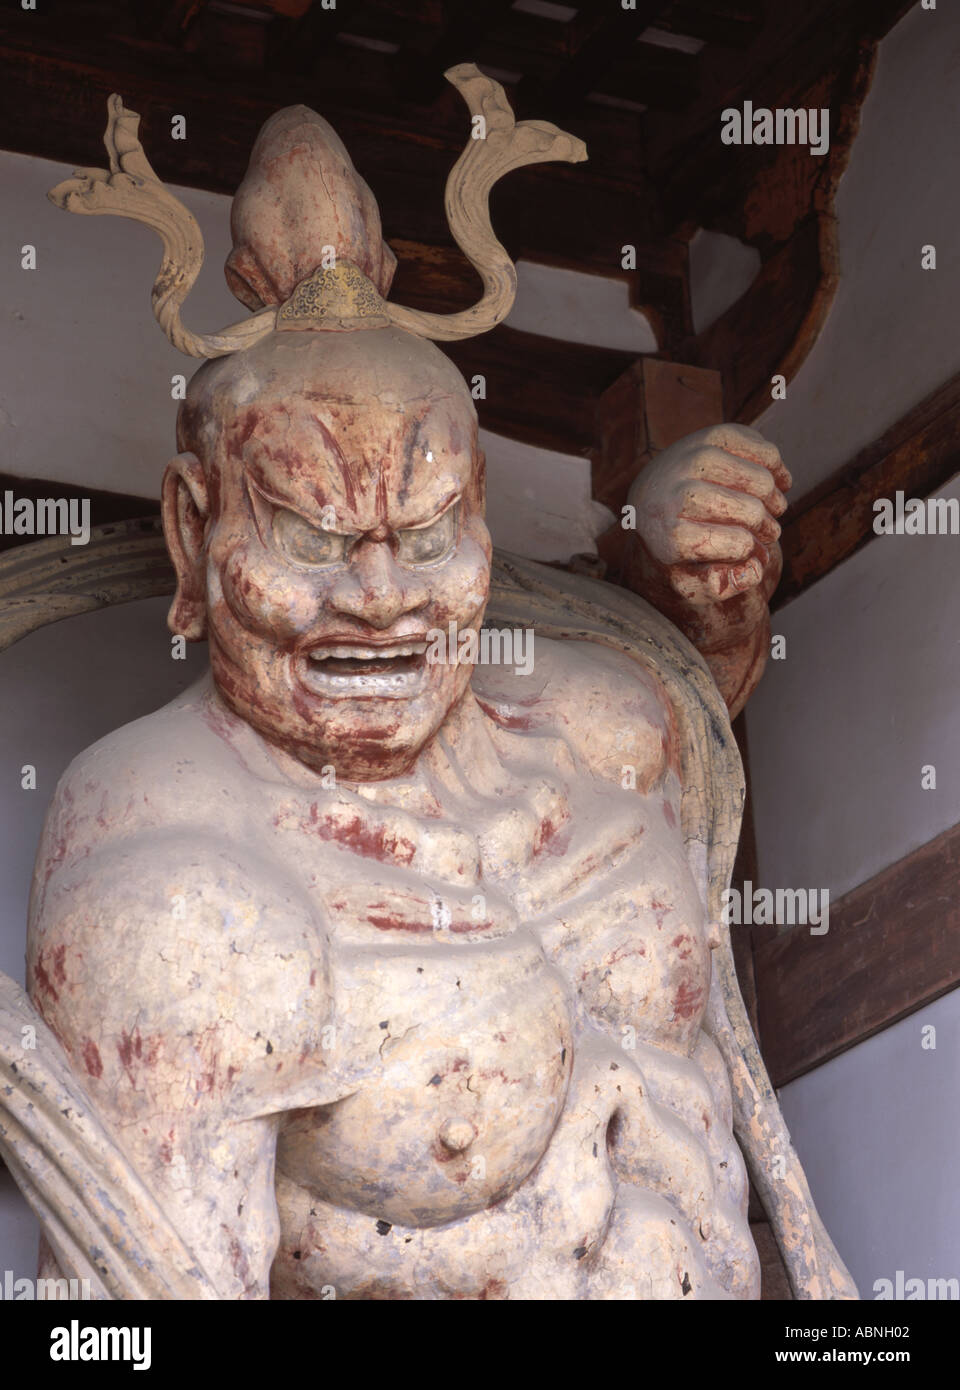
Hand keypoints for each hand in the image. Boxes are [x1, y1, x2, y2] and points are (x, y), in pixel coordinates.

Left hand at [627, 424, 790, 603]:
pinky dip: (778, 467)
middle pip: (750, 512)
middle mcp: (674, 491)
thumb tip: (754, 569)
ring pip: (760, 480)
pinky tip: (777, 482)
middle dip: (768, 527)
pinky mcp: (708, 435)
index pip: (735, 543)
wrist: (653, 499)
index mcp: (666, 533)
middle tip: (769, 532)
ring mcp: (690, 458)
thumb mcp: (690, 579)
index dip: (750, 550)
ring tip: (773, 510)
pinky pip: (763, 449)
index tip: (748, 550)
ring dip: (775, 499)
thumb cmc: (679, 545)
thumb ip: (721, 586)